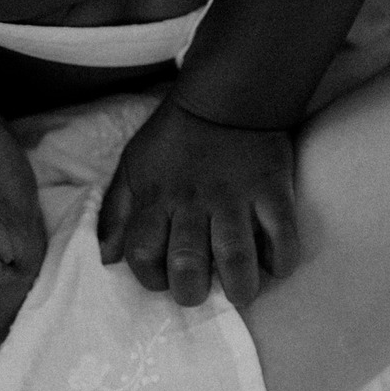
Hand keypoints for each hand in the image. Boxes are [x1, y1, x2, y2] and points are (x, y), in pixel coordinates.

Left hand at [98, 98, 300, 308]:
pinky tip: (274, 266)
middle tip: (201, 291)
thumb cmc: (173, 139)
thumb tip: (107, 258)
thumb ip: (116, 213)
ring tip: (240, 291)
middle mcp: (193, 202)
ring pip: (236, 257)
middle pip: (187, 263)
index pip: (143, 253)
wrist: (226, 98)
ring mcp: (235, 198)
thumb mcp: (132, 168)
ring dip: (239, 286)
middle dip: (192, 292)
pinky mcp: (272, 191)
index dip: (150, 278)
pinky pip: (282, 237)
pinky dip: (281, 260)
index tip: (163, 280)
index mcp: (157, 199)